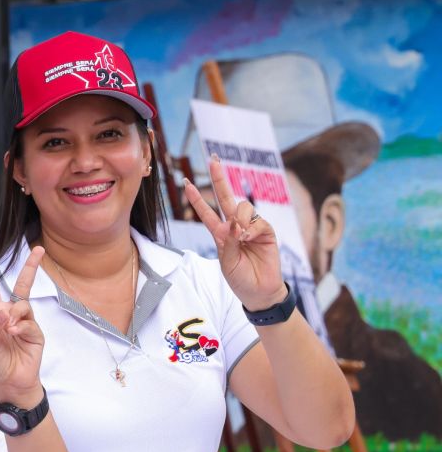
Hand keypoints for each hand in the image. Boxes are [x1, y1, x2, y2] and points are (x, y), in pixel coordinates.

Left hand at [0, 247, 45, 404]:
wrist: (10, 384)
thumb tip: (4, 311)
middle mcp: (11, 315)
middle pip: (22, 286)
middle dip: (31, 267)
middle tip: (38, 249)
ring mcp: (25, 323)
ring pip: (23, 305)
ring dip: (15, 313)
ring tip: (8, 328)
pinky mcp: (36, 334)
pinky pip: (30, 322)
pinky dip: (21, 326)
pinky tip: (14, 333)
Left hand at [185, 155, 285, 310]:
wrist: (259, 292)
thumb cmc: (240, 278)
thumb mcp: (226, 261)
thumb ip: (228, 242)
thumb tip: (234, 224)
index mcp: (220, 233)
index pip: (206, 212)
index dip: (196, 198)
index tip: (186, 182)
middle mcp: (235, 226)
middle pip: (226, 197)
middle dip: (219, 178)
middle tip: (213, 159)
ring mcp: (251, 227)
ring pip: (243, 207)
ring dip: (239, 217)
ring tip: (240, 236)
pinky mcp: (266, 232)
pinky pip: (258, 221)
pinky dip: (252, 228)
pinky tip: (249, 238)